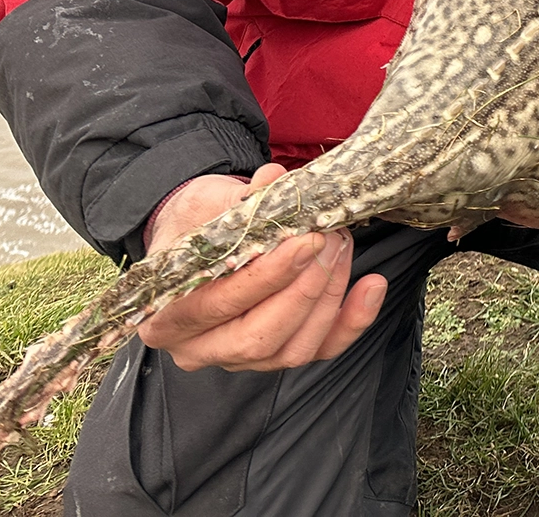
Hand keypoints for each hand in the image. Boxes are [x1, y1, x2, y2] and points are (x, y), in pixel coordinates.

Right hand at [137, 164, 386, 372]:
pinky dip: (352, 321)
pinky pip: (321, 349)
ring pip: (293, 350)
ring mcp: (239, 359)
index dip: (267, 277)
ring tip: (343, 247)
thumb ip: (236, 199)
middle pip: (258, 338)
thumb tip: (272, 180)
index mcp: (167, 319)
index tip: (307, 241)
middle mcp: (199, 349)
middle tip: (331, 240)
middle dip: (304, 290)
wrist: (201, 233)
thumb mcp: (205, 204)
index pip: (220, 306)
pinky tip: (372, 285)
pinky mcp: (278, 354)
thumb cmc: (197, 223)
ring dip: (328, 298)